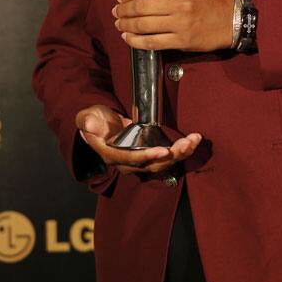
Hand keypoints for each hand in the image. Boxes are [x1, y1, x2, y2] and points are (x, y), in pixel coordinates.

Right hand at [75, 104, 202, 174]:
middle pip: (152, 164)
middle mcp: (127, 161)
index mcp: (111, 154)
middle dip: (171, 156)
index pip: (130, 159)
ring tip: (194, 141)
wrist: (100, 125)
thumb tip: (89, 125)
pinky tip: (193, 141)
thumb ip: (88, 121)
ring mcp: (139, 160)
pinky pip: (167, 156)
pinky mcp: (149, 154)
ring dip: (180, 153)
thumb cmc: (94, 121)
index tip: (162, 151)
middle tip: (186, 144)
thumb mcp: (87, 117)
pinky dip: (181, 150)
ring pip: (163, 163)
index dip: (146, 156)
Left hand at [112, 0, 233, 51]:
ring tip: (119, 24)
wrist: (232, 20)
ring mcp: (179, 24)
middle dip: (123, 9)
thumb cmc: (210, 2)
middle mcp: (178, 3)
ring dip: (126, 25)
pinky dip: (135, 41)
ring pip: (142, 25)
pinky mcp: (180, 41)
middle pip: (140, 6)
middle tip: (116, 11)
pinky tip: (128, 38)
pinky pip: (151, 42)